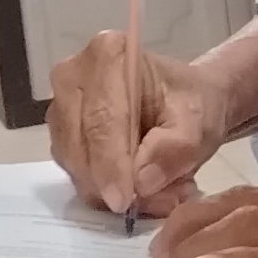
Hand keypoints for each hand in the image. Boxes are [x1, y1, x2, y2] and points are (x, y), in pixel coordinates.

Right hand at [47, 30, 238, 217]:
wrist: (184, 102)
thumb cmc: (191, 104)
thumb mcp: (198, 125)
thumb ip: (173, 150)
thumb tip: (141, 182)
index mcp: (108, 54)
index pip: (101, 118)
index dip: (111, 164)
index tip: (124, 201)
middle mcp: (72, 74)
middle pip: (78, 142)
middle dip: (110, 182)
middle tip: (152, 203)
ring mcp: (60, 104)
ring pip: (72, 161)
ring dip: (107, 188)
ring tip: (155, 193)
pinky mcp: (60, 132)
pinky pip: (72, 169)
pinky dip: (101, 188)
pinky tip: (133, 188)